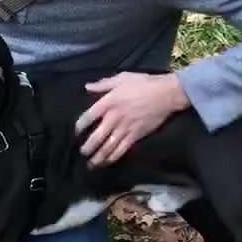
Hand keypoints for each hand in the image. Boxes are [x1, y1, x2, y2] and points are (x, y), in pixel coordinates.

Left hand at [75, 72, 189, 166]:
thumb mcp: (121, 78)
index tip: (76, 132)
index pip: (89, 116)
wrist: (165, 94)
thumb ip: (103, 84)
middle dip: (88, 147)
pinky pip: (122, 149)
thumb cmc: (143, 83)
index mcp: (109, 102)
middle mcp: (115, 117)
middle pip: (97, 136)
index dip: (80, 125)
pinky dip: (114, 157)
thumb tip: (87, 86)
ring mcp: (126, 128)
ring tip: (91, 163)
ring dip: (99, 156)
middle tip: (82, 152)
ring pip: (109, 146)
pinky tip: (107, 162)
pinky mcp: (136, 135)